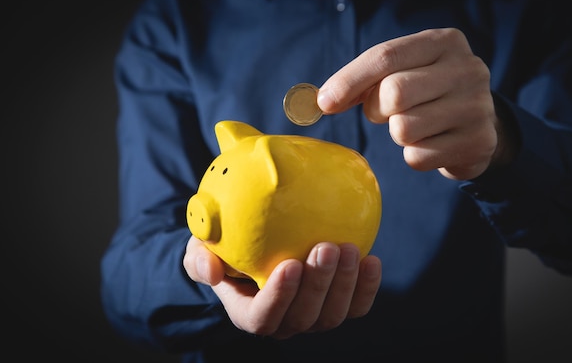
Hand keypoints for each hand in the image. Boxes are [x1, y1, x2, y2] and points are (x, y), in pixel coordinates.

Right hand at [183, 236, 381, 338]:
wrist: (255, 249)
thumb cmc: (224, 249)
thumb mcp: (200, 249)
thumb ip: (199, 259)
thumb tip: (211, 270)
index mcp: (250, 313)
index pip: (263, 317)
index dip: (279, 297)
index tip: (289, 265)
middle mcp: (284, 322)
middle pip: (304, 317)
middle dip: (318, 285)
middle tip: (325, 247)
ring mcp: (313, 316)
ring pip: (333, 314)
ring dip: (344, 283)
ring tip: (349, 249)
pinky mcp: (337, 304)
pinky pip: (357, 305)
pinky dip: (366, 286)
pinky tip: (372, 259)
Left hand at [318, 28, 507, 179]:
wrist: (480, 124)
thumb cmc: (428, 93)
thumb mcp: (404, 72)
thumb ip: (366, 80)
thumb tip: (325, 100)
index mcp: (444, 42)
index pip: (386, 57)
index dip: (349, 80)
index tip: (325, 102)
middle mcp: (467, 69)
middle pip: (394, 93)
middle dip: (377, 109)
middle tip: (385, 113)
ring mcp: (476, 107)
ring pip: (404, 129)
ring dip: (397, 134)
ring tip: (414, 126)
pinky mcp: (478, 142)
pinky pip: (418, 157)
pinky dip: (414, 155)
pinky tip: (431, 144)